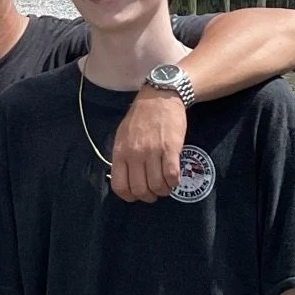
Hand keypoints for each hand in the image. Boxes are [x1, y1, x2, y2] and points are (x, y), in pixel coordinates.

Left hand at [110, 87, 186, 202]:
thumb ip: (122, 156)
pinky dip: (174, 182)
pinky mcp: (170, 149)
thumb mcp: (122, 136)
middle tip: (155, 191)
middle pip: (140, 190)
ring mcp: (152, 152)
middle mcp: (134, 154)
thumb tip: (125, 177)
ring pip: (157, 186)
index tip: (137, 195)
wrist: (159, 97)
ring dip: (163, 190)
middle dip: (149, 196)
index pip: (120, 186)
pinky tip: (174, 178)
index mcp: (120, 152)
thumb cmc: (140, 117)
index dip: (130, 196)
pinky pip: (172, 176)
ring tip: (166, 185)